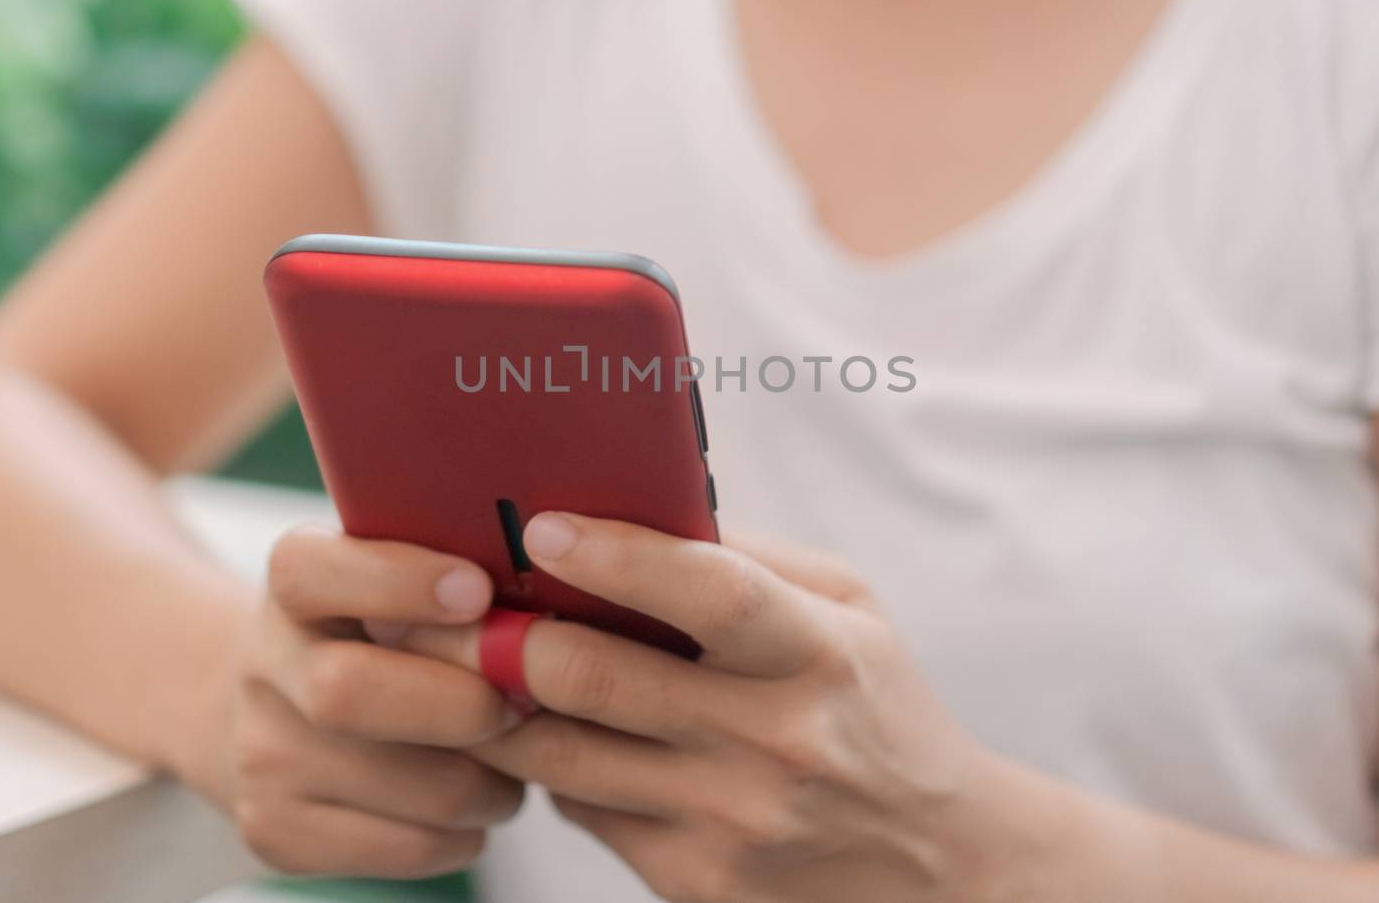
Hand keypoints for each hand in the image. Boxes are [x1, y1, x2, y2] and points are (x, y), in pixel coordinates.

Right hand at [208, 526, 525, 877]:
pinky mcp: (279, 833)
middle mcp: (263, 666)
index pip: (316, 572)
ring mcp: (263, 757)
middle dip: (463, 705)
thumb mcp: (395, 578)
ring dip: (490, 779)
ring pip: (409, 784)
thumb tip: (541, 595)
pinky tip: (474, 801)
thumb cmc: (377, 632)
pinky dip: (467, 830)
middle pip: (348, 693)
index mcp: (293, 583)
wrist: (279, 710)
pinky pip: (408, 846)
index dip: (399, 582)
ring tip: (514, 756)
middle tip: (522, 706)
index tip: (478, 591)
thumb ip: (453, 569)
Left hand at [403, 515, 998, 902]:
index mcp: (818, 652)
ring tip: (451, 658)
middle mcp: (774, 740)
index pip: (710, 593)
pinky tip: (539, 726)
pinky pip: (581, 810)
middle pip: (599, 678)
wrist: (936, 862)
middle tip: (441, 597)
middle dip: (502, 632)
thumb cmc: (878, 709)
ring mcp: (729, 820)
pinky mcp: (694, 879)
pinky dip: (547, 762)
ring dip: (492, 701)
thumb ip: (749, 559)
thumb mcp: (850, 611)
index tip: (542, 526)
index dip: (618, 557)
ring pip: (562, 755)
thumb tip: (633, 512)